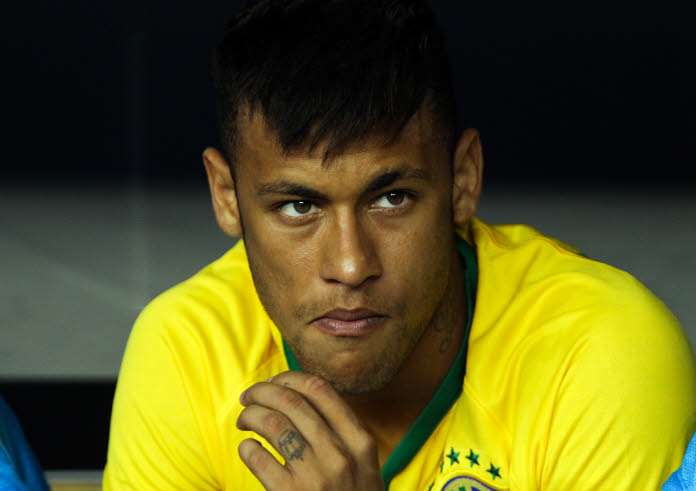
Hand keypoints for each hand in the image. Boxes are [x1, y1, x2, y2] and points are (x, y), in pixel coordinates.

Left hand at [236, 371, 383, 489]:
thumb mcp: (364, 466)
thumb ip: (343, 433)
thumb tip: (300, 396)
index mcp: (360, 441)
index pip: (320, 390)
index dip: (291, 378)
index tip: (276, 381)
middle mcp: (340, 455)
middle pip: (291, 401)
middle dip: (263, 392)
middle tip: (249, 396)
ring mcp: (315, 477)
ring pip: (272, 424)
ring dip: (251, 416)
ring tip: (244, 421)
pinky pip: (257, 457)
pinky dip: (246, 447)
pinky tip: (247, 449)